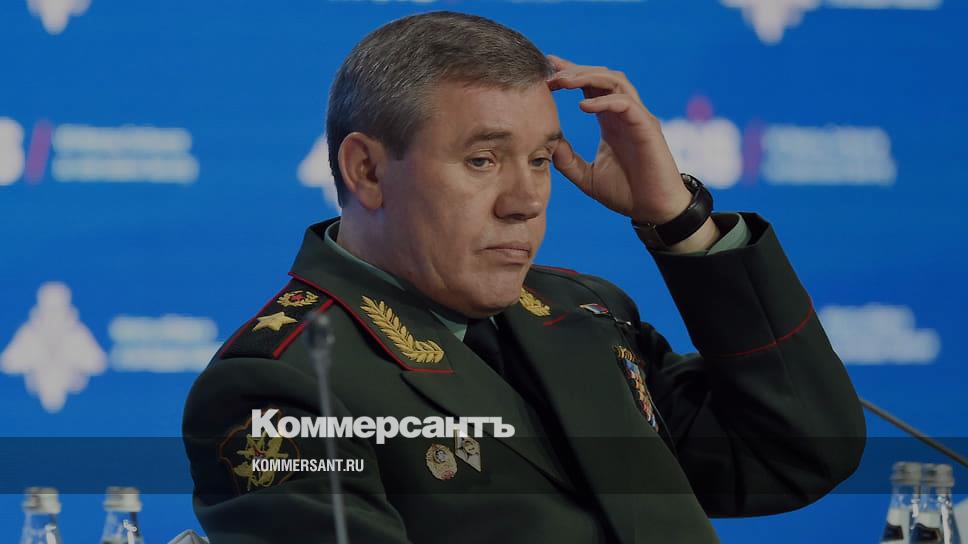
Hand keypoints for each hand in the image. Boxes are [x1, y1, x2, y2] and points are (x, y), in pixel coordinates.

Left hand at [546, 54, 693, 225]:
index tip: (546, 69)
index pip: (590, 87)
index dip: (570, 74)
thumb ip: (568, 160)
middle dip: (574, 70)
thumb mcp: (586, 177)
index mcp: (610, 121)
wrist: (653, 210)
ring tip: (563, 82)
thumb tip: (549, 143)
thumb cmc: (626, 193)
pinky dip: (604, 101)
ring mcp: (638, 117)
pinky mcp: (647, 127)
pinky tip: (582, 106)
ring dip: (588, 77)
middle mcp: (624, 114)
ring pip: (615, 81)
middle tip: (549, 73)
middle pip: (601, 76)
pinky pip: (626, 104)